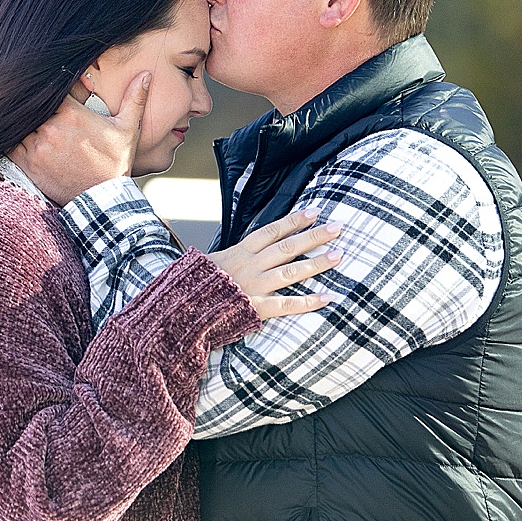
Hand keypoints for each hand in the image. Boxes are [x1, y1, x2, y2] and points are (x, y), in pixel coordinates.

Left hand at [9, 72, 150, 203]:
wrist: (103, 199)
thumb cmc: (115, 162)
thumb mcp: (128, 129)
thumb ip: (134, 99)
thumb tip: (146, 74)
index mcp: (72, 114)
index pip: (54, 89)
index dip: (52, 87)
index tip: (53, 89)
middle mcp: (51, 128)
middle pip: (34, 105)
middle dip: (37, 104)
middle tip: (36, 103)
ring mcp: (37, 146)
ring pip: (20, 123)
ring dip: (24, 121)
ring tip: (27, 120)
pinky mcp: (27, 163)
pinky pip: (10, 144)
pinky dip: (12, 138)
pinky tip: (18, 135)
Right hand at [206, 210, 341, 319]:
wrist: (183, 306)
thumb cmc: (198, 284)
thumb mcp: (213, 261)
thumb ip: (235, 255)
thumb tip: (254, 248)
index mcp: (239, 252)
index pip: (271, 231)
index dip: (293, 221)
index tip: (314, 212)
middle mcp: (250, 266)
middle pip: (287, 247)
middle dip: (313, 236)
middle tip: (337, 227)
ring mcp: (254, 286)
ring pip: (291, 271)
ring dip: (317, 263)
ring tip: (339, 255)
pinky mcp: (256, 308)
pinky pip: (286, 305)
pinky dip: (308, 302)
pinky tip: (328, 297)